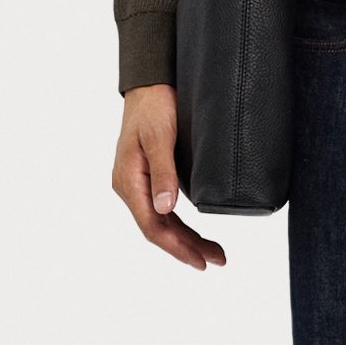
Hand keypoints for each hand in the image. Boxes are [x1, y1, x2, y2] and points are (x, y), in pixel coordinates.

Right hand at [112, 84, 227, 270]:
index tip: (200, 261)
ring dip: (186, 239)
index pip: (153, 226)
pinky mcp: (149, 177)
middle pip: (159, 229)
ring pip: (162, 221)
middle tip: (217, 260)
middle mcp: (130, 186)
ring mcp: (139, 183)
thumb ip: (163, 172)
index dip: (176, 247)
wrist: (149, 83)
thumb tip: (166, 209)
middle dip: (187, 247)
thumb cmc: (153, 106)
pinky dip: (180, 223)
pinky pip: (163, 209)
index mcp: (128, 181)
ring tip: (213, 252)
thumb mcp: (159, 137)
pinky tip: (195, 232)